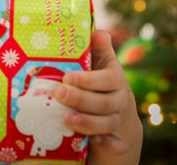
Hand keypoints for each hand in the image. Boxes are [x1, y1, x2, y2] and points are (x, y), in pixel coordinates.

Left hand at [53, 30, 142, 164]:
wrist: (116, 113)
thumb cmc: (99, 81)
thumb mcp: (100, 63)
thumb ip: (97, 48)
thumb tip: (96, 31)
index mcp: (115, 79)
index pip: (106, 80)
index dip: (87, 80)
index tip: (67, 78)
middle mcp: (119, 100)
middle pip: (103, 103)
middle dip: (80, 99)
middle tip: (58, 94)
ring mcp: (117, 121)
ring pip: (107, 124)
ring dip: (87, 123)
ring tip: (66, 120)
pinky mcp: (115, 140)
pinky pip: (115, 144)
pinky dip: (106, 143)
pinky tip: (95, 142)